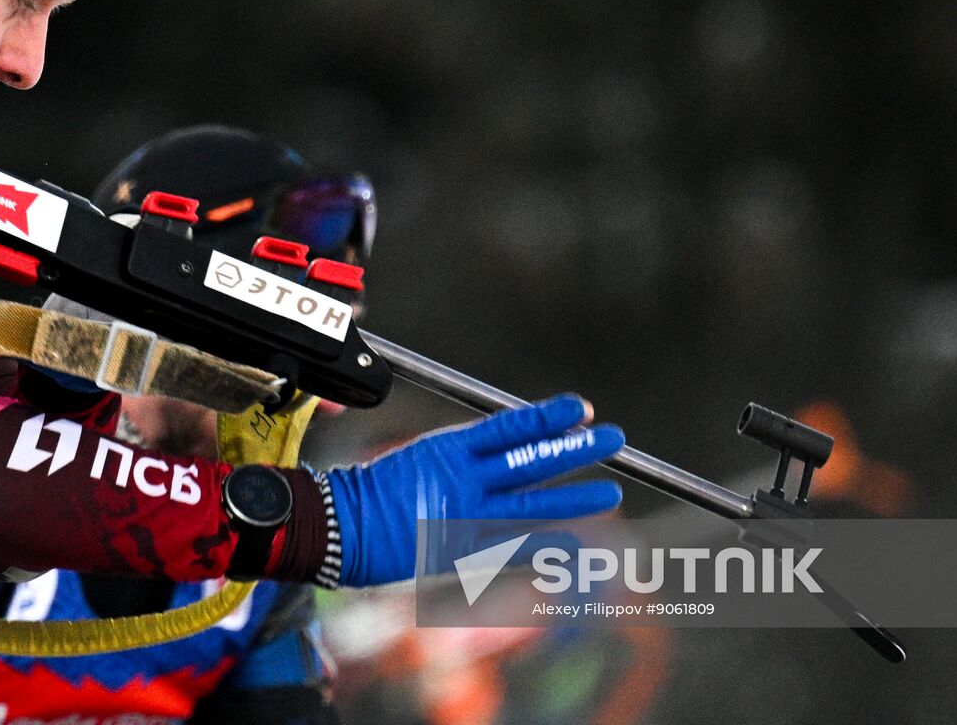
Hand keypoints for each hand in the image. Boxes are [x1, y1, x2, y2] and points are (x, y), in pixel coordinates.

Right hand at [326, 394, 623, 586]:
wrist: (342, 526)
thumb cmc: (378, 492)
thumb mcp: (423, 459)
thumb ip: (465, 457)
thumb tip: (506, 447)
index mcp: (451, 448)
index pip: (510, 426)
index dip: (547, 417)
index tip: (581, 408)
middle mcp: (464, 478)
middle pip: (531, 458)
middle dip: (575, 447)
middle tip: (614, 437)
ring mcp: (464, 514)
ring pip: (531, 502)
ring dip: (574, 498)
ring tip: (611, 493)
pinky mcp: (461, 548)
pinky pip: (513, 548)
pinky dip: (546, 547)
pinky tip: (577, 547)